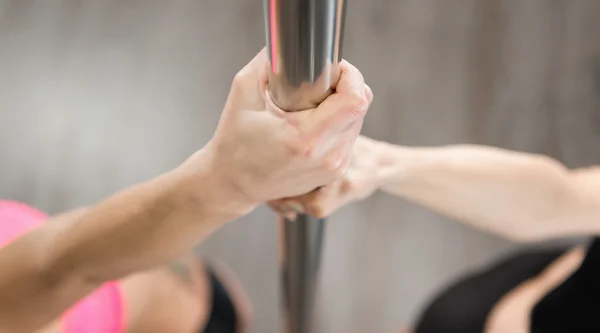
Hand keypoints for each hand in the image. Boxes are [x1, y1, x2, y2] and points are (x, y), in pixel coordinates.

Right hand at [185, 48, 372, 209]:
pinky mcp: (334, 173)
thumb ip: (269, 62)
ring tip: (311, 109)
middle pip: (360, 108)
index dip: (350, 76)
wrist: (233, 183)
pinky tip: (312, 126)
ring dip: (341, 107)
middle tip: (317, 86)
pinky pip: (349, 138)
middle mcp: (327, 157)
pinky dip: (337, 125)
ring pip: (357, 122)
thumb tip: (290, 45)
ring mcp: (333, 169)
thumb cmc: (235, 142)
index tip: (332, 70)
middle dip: (344, 88)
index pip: (355, 99)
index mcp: (307, 138)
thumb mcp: (243, 92)